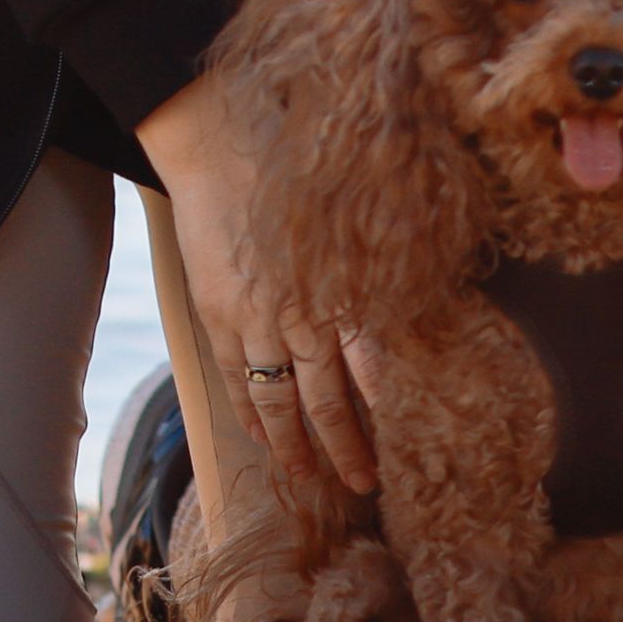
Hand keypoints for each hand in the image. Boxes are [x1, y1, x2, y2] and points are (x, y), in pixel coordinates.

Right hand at [134, 71, 379, 509]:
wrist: (216, 137)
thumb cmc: (292, 156)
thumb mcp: (351, 201)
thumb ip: (373, 251)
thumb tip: (404, 284)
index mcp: (341, 281)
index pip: (371, 360)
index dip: (385, 400)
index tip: (405, 430)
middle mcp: (302, 309)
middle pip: (330, 394)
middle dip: (350, 443)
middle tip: (369, 484)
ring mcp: (254, 316)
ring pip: (282, 398)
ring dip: (300, 443)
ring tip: (314, 478)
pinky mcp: (216, 311)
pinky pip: (235, 376)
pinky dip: (249, 409)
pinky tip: (263, 437)